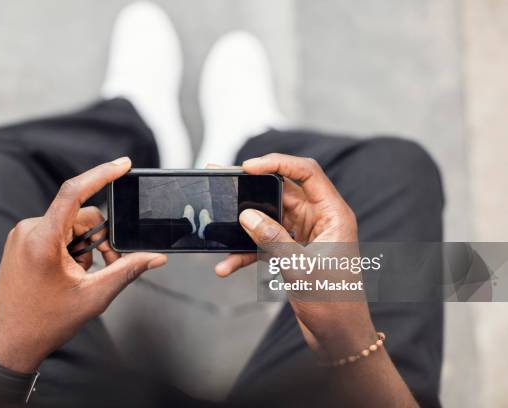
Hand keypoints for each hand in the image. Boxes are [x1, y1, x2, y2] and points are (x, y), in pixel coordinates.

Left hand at [0, 157, 166, 372]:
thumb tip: (155, 257)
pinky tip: (72, 272)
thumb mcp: (94, 296)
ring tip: (87, 275)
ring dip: (87, 245)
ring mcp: (22, 236)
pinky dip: (72, 247)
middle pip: (80, 215)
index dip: (102, 174)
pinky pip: (56, 232)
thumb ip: (127, 271)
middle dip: (100, 237)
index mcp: (42, 239)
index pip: (74, 192)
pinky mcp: (22, 243)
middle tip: (110, 264)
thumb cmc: (45, 322)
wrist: (11, 343)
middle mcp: (28, 231)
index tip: (124, 164)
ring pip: (70, 225)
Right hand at [212, 154, 374, 358]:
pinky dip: (247, 251)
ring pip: (270, 217)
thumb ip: (273, 239)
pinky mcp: (293, 252)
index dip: (278, 163)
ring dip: (245, 224)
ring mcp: (306, 236)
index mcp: (333, 215)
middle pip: (283, 191)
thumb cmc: (335, 303)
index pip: (306, 173)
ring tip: (218, 217)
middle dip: (253, 187)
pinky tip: (227, 264)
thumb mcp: (301, 268)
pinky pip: (266, 242)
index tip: (248, 167)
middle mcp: (320, 220)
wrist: (339, 337)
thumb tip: (246, 216)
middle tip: (225, 178)